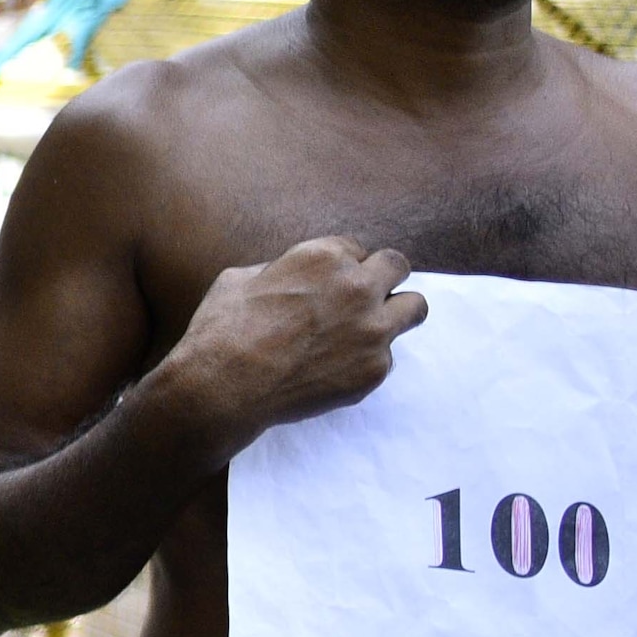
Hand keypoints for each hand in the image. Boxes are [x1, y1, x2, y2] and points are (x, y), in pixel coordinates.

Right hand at [157, 237, 423, 450]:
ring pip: (414, 307)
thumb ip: (280, 271)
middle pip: (397, 266)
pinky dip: (365, 361)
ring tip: (371, 329)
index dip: (343, 266)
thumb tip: (291, 280)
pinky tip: (334, 369)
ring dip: (396, 313)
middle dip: (382, 277)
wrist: (223, 388)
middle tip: (364, 297)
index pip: (357, 248)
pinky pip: (387, 356)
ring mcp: (372, 329)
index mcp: (323, 257)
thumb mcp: (240, 279)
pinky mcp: (375, 368)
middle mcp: (357, 286)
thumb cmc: (222, 330)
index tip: (332, 283)